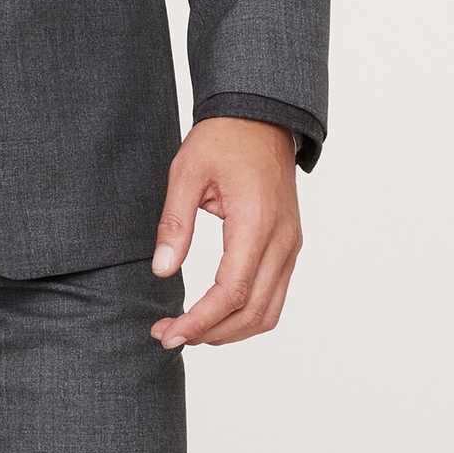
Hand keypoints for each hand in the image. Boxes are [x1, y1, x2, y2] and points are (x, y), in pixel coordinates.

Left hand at [149, 117, 301, 347]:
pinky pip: (275, 295)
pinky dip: (247, 315)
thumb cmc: (223, 139)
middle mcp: (281, 241)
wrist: (261, 117)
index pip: (230, 292)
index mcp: (256, 223)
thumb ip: (175, 223)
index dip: (199, 320)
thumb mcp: (187, 172)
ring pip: (269, 312)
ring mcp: (291, 245)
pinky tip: (217, 315)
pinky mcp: (290, 245)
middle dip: (209, 333)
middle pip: (252, 312)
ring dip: (230, 331)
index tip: (168, 332)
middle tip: (169, 335)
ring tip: (190, 331)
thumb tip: (162, 271)